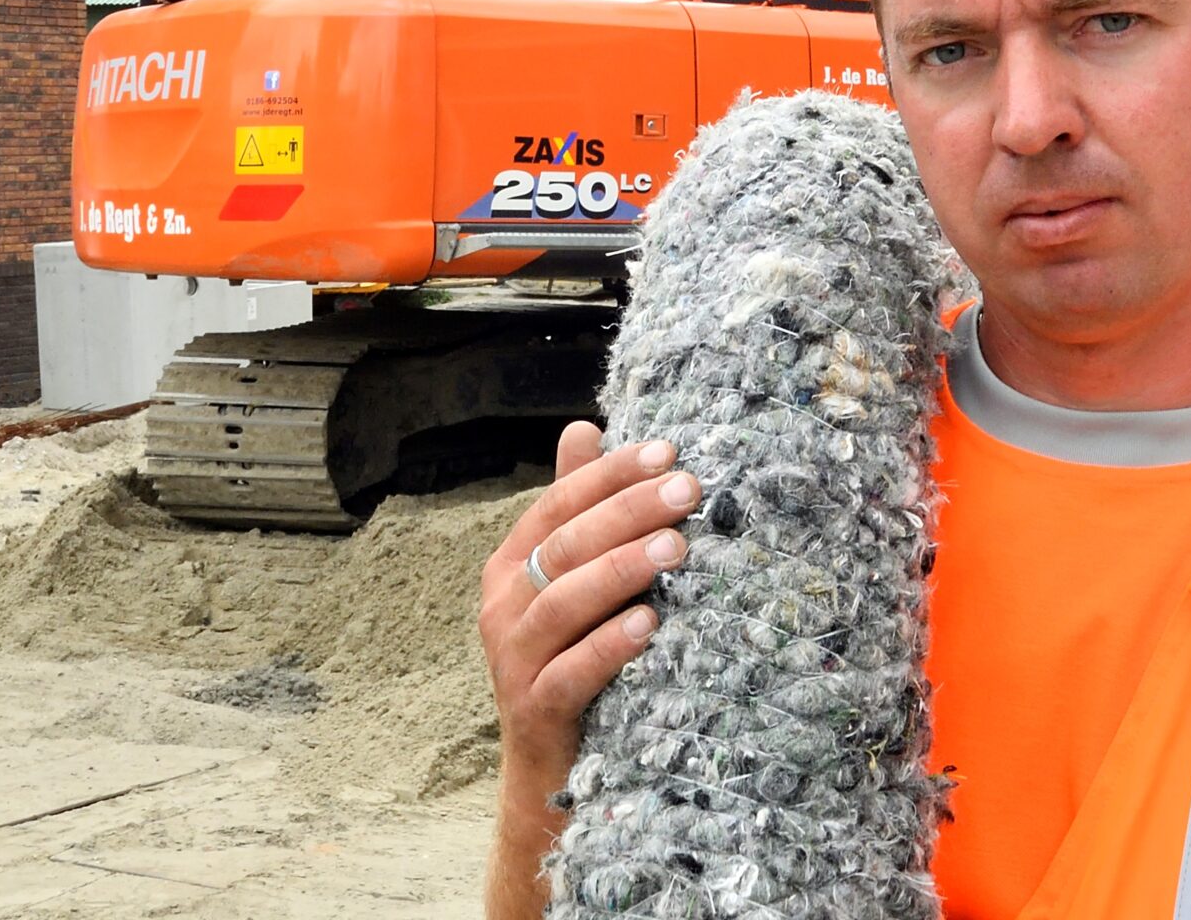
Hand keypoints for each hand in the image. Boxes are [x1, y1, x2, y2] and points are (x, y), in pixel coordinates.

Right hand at [480, 420, 702, 775]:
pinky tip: (649, 624)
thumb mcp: (572, 579)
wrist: (548, 765)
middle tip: (687, 490)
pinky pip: (569, 673)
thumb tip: (582, 425)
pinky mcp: (533, 709)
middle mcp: (503, 605)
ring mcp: (512, 659)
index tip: (668, 452)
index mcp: (512, 564)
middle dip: (627, 512)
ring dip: (621, 570)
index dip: (610, 475)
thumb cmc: (570, 654)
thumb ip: (576, 508)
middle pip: (564, 546)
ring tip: (676, 547)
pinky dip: (608, 646)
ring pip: (563, 604)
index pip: (559, 504)